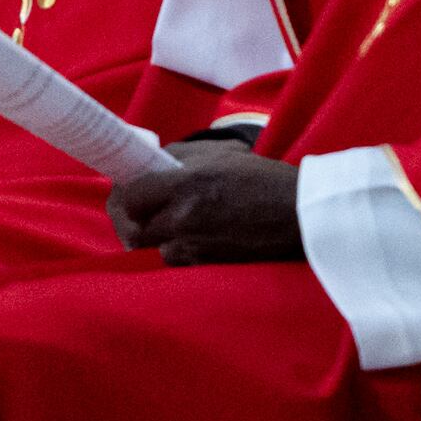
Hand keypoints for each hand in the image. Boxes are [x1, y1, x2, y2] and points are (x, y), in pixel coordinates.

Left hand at [109, 137, 304, 263]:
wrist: (298, 217)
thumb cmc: (263, 179)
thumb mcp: (222, 153)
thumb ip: (181, 155)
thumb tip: (149, 160)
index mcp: (187, 185)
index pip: (129, 196)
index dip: (122, 193)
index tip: (123, 186)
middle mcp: (183, 220)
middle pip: (130, 229)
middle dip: (129, 217)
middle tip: (135, 207)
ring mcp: (191, 248)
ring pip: (151, 246)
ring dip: (154, 233)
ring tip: (174, 217)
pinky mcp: (202, 266)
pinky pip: (173, 257)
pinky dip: (175, 246)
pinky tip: (195, 232)